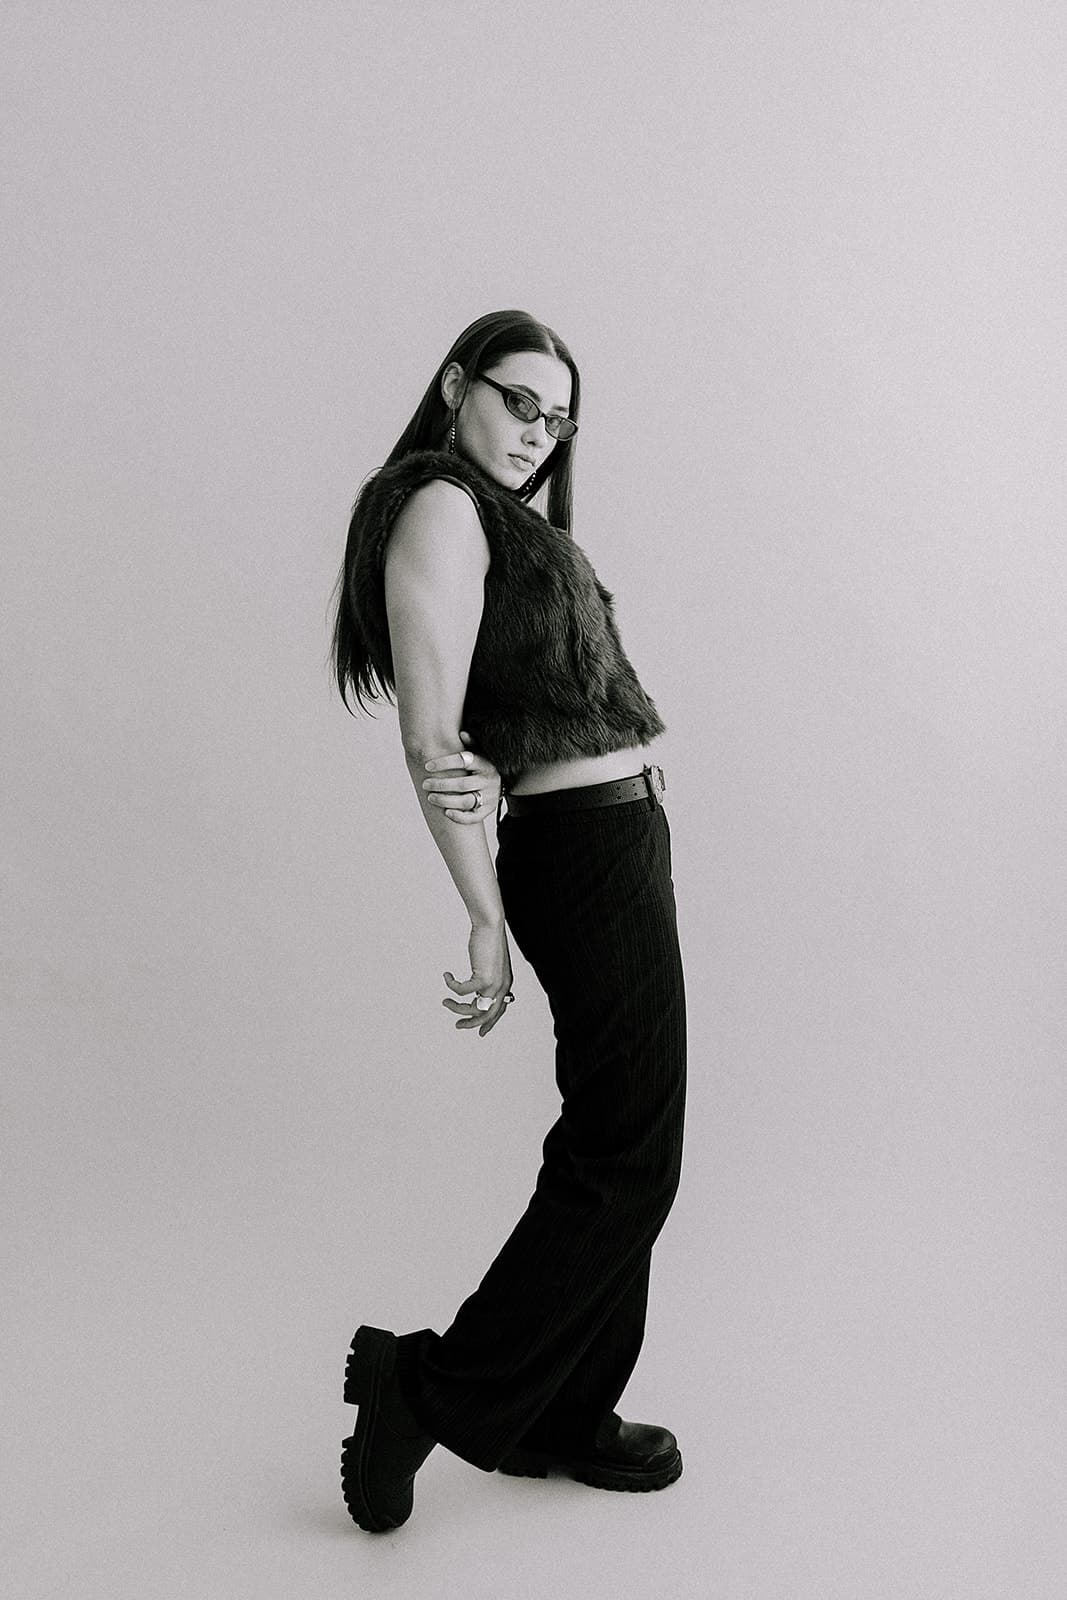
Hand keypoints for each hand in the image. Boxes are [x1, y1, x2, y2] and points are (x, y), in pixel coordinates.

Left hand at [422, 731, 501, 823]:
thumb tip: (462, 733)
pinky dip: (460, 816)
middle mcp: (489, 780)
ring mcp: (490, 797)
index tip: (428, 766)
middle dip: (441, 785)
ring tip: (431, 797)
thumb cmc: (483, 766)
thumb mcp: (481, 753)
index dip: (444, 763)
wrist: (500, 783)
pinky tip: (446, 812)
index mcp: (486, 764)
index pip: (464, 761)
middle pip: (462, 784)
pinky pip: (474, 817)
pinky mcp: (488, 810)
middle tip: (425, 784)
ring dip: (446, 800)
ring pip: (466, 802)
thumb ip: (472, 743)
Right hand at [442, 921, 514, 1036]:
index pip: (499, 1011)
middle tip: (458, 1024)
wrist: (490, 926)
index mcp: (506, 985)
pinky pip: (462, 991)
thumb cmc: (489, 941)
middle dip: (471, 1023)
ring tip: (446, 1002)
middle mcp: (502, 987)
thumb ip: (488, 976)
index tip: (480, 1032)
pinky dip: (452, 985)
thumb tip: (478, 988)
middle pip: (487, 1015)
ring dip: (457, 1007)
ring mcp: (494, 984)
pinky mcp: (483, 978)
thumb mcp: (491, 963)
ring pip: (474, 1008)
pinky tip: (447, 976)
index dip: (489, 1023)